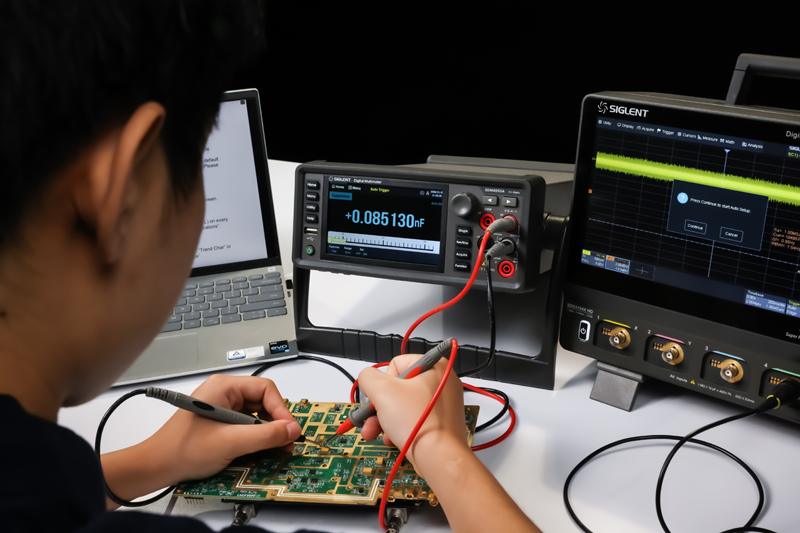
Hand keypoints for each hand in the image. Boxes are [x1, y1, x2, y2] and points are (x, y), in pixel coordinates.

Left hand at [145, 374, 301, 482]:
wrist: (156, 466)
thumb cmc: (182, 450)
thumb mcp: (231, 442)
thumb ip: (265, 435)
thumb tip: (292, 430)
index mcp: (224, 387)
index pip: (265, 389)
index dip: (281, 410)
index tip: (290, 430)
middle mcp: (224, 393)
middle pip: (263, 401)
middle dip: (276, 422)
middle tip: (286, 442)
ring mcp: (222, 407)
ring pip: (256, 415)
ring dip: (267, 432)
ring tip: (275, 448)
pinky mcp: (221, 422)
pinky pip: (246, 425)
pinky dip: (256, 437)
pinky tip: (259, 450)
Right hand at [356, 353, 468, 473]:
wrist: (439, 458)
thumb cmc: (417, 422)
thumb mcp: (382, 391)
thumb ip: (368, 377)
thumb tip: (368, 378)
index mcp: (435, 366)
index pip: (397, 364)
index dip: (384, 382)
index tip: (382, 397)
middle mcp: (442, 383)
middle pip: (398, 388)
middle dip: (379, 406)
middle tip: (370, 418)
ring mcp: (442, 405)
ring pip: (403, 406)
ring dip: (385, 420)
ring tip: (374, 433)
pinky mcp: (440, 423)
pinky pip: (413, 419)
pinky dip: (400, 428)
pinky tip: (392, 440)